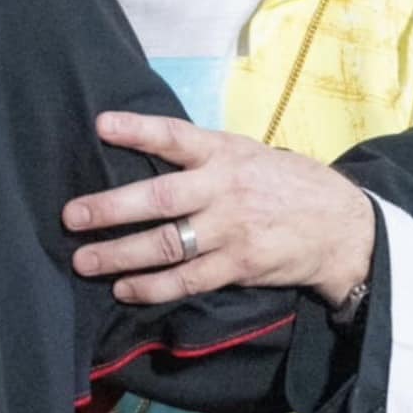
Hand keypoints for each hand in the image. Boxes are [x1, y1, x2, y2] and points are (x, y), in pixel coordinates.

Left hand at [63, 112, 374, 305]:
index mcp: (225, 153)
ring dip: (120, 255)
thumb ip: (202, 155)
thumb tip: (143, 148)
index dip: (138, 130)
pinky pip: (187, 281)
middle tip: (71, 216)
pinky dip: (151, 287)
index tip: (102, 124)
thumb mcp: (248, 154)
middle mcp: (225, 190)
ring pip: (167, 245)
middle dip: (110, 208)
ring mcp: (231, 231)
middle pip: (159, 199)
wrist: (341, 227)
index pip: (175, 137)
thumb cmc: (283, 183)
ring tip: (84, 260)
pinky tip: (124, 288)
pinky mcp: (238, 267)